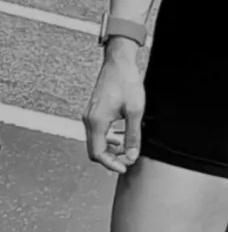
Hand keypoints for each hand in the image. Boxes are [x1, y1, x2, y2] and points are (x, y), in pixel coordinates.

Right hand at [83, 43, 144, 172]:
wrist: (119, 64)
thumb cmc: (127, 83)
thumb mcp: (135, 112)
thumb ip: (133, 136)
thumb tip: (131, 156)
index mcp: (96, 122)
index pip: (97, 153)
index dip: (111, 164)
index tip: (125, 168)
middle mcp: (88, 120)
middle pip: (94, 150)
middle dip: (111, 158)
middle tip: (128, 160)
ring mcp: (89, 115)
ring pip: (95, 141)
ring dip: (110, 149)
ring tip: (127, 148)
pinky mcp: (94, 111)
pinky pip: (98, 132)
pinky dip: (109, 139)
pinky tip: (122, 136)